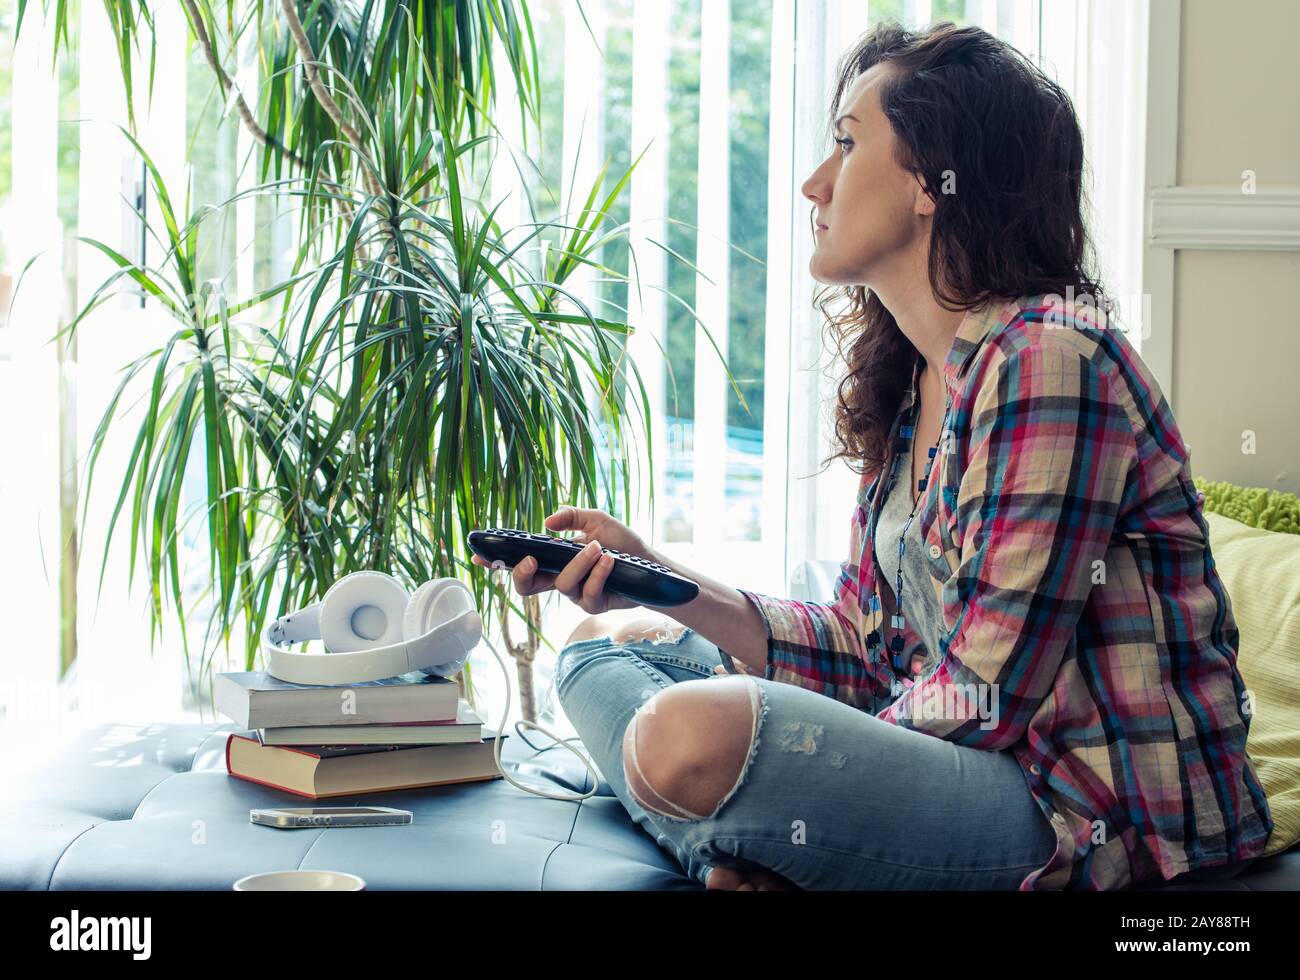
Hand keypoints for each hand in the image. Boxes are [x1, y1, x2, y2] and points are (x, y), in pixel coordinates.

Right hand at [470, 506, 652, 614]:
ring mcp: (576, 594)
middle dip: (522, 575)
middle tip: (530, 560)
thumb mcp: (596, 520)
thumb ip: (571, 516)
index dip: (496, 562)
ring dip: (579, 563)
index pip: (520, 562)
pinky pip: (589, 592)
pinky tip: (610, 561)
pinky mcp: (594, 605)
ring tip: (598, 547)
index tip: (477, 556)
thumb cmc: (622, 543)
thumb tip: (546, 523)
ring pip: (562, 584)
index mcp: (554, 560)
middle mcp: (560, 579)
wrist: (651, 564)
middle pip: (526, 588)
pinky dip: (598, 574)